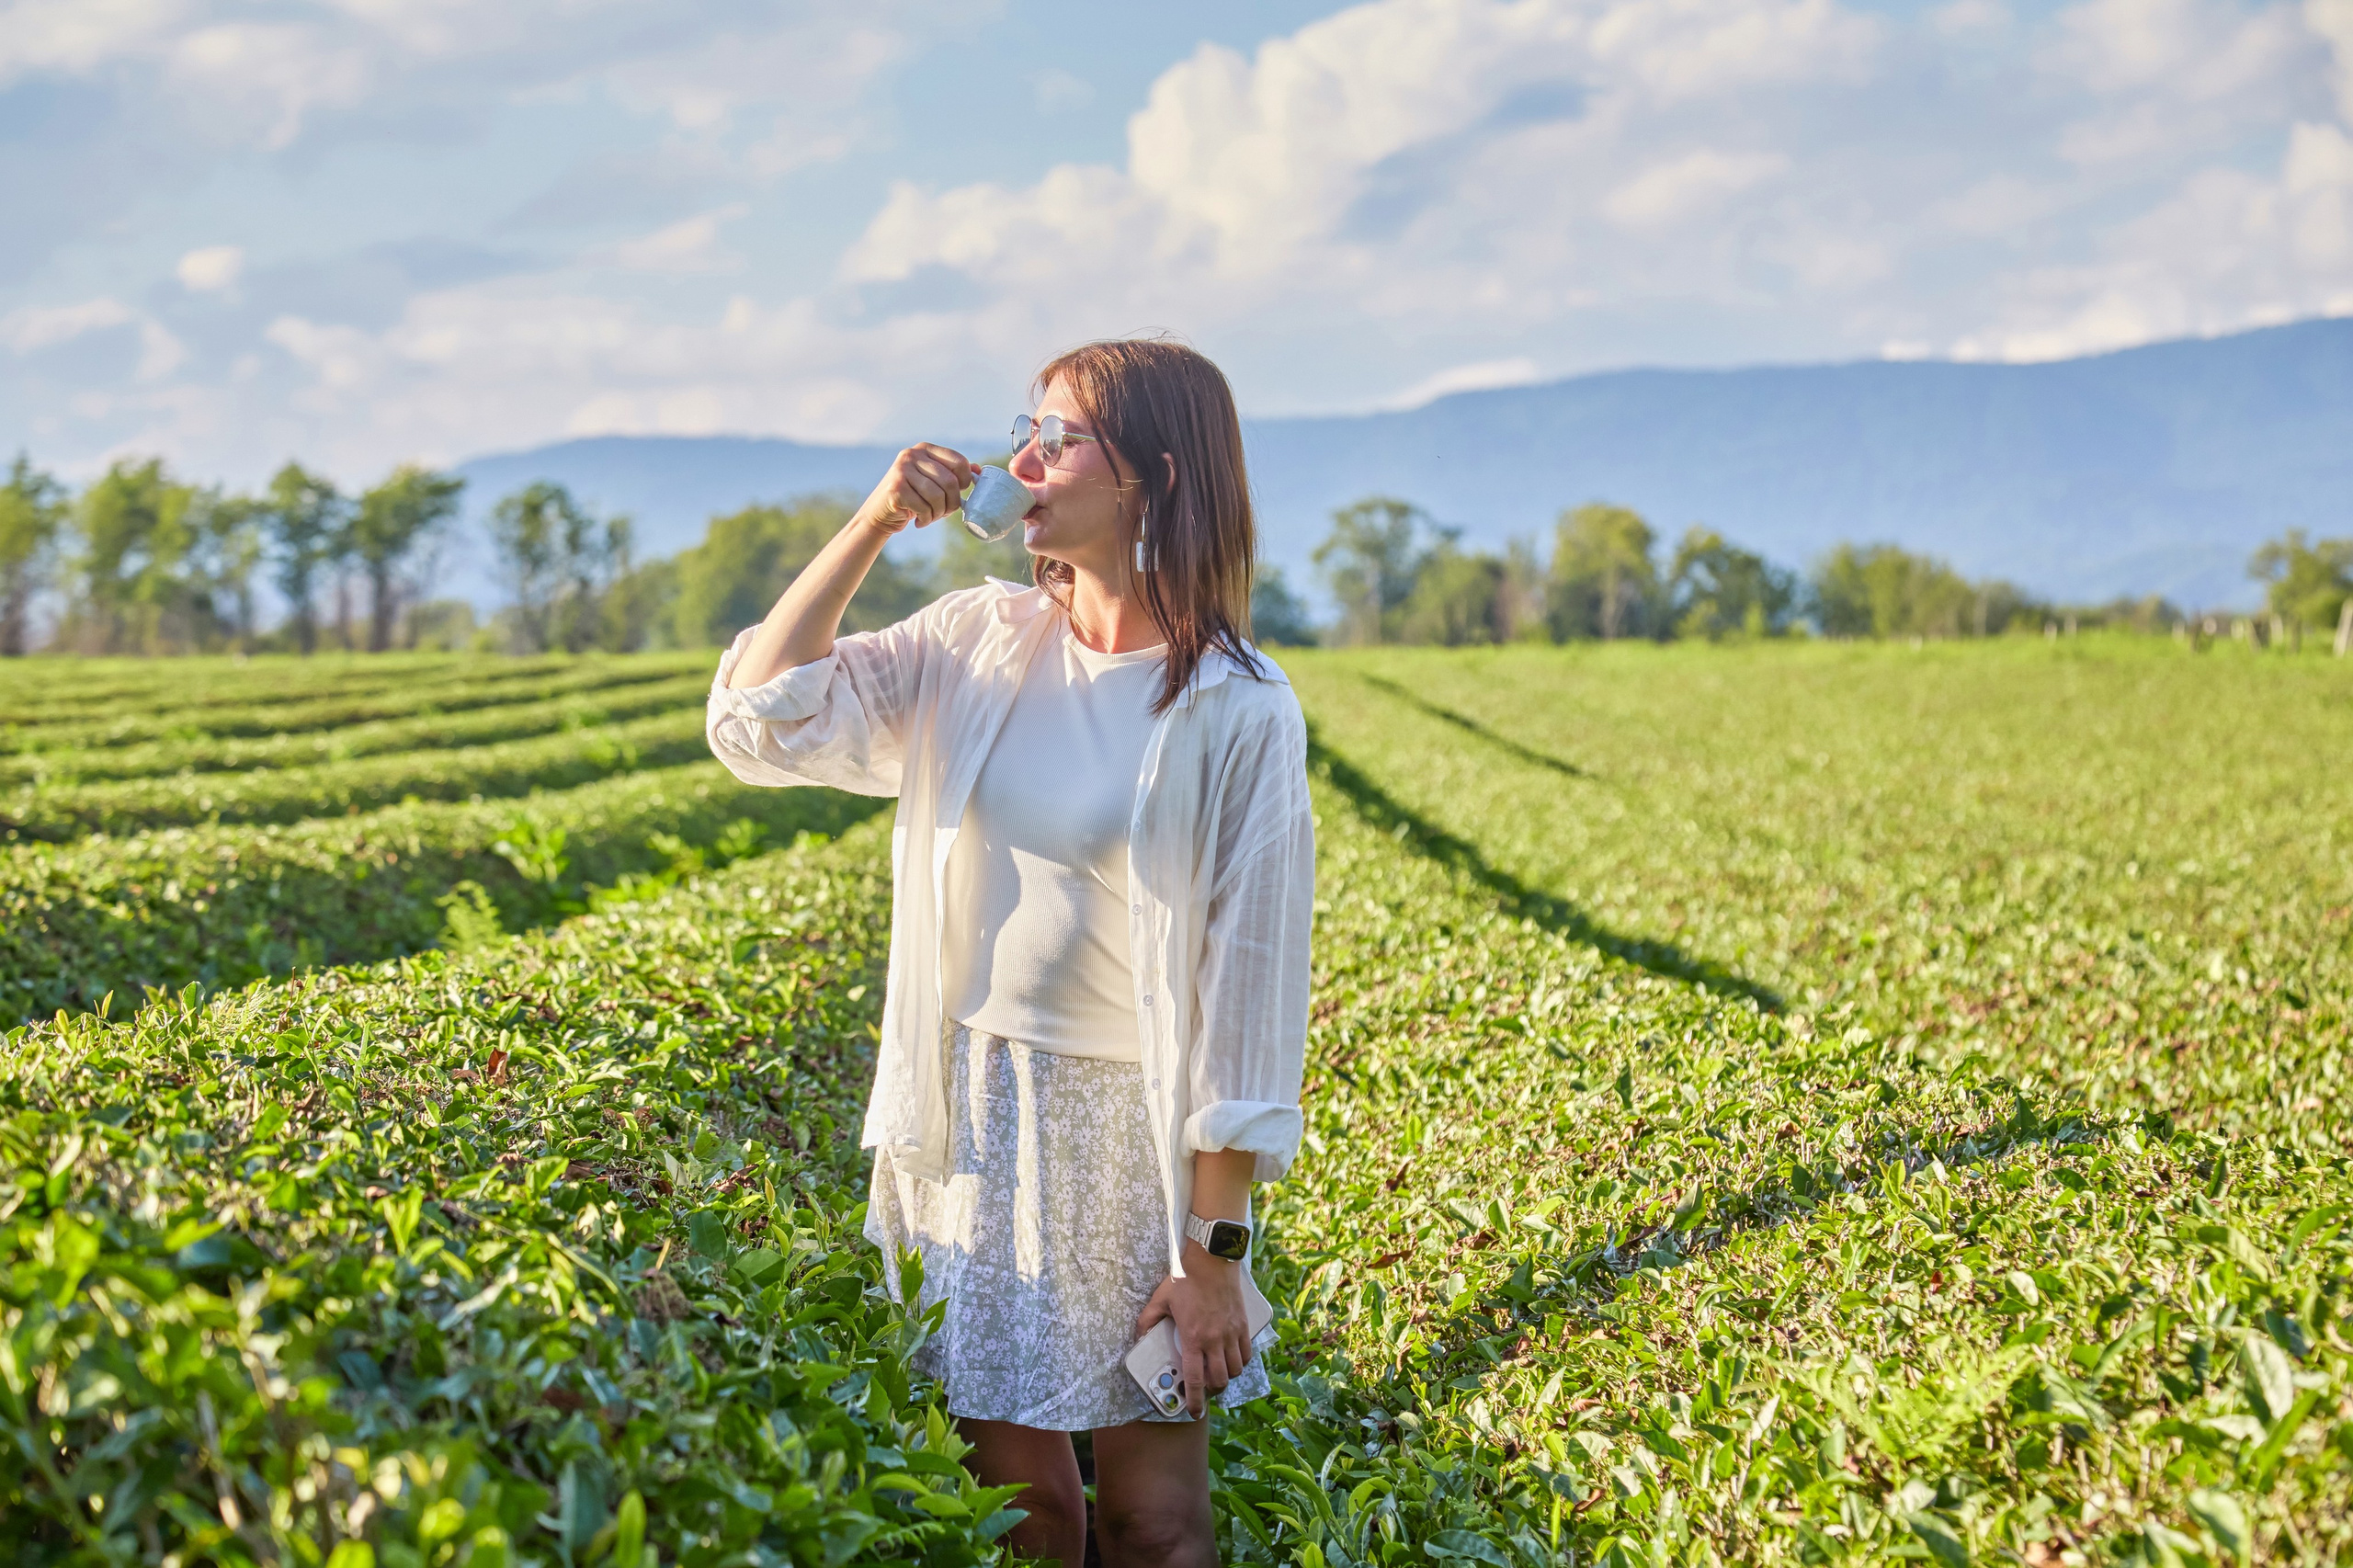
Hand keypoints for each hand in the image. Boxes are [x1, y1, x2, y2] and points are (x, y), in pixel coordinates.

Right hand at [857, 444, 975, 534]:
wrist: (880, 513)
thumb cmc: (913, 498)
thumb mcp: (933, 482)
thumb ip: (953, 474)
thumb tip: (978, 470)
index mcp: (925, 449)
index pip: (959, 461)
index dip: (965, 482)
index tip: (958, 494)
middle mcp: (912, 455)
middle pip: (950, 481)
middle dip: (952, 504)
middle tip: (944, 513)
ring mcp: (902, 470)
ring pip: (938, 496)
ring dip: (938, 514)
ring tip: (930, 517)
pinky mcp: (895, 488)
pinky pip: (924, 507)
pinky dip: (926, 519)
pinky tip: (918, 521)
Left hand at [1134, 1241, 1251, 1418]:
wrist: (1212, 1260)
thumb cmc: (1185, 1279)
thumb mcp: (1160, 1300)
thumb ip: (1147, 1321)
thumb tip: (1139, 1337)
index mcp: (1193, 1338)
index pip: (1195, 1380)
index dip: (1195, 1401)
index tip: (1194, 1412)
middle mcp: (1215, 1340)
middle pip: (1219, 1381)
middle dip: (1211, 1392)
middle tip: (1204, 1390)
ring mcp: (1231, 1333)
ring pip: (1235, 1370)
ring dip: (1226, 1378)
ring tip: (1217, 1374)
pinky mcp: (1243, 1326)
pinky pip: (1246, 1354)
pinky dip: (1240, 1363)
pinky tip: (1231, 1359)